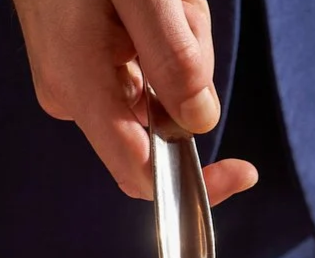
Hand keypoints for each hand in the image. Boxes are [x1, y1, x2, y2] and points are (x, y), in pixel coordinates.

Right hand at [14, 0, 257, 204]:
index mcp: (79, 86)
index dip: (196, 184)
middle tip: (179, 9)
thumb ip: (174, 56)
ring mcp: (72, 76)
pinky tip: (150, 2)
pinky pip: (141, 66)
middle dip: (189, 77)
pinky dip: (160, 36)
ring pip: (156, 91)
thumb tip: (201, 120)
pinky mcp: (79, 58)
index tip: (243, 171)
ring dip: (178, 46)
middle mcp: (70, 94)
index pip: (142, 173)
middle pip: (159, 124)